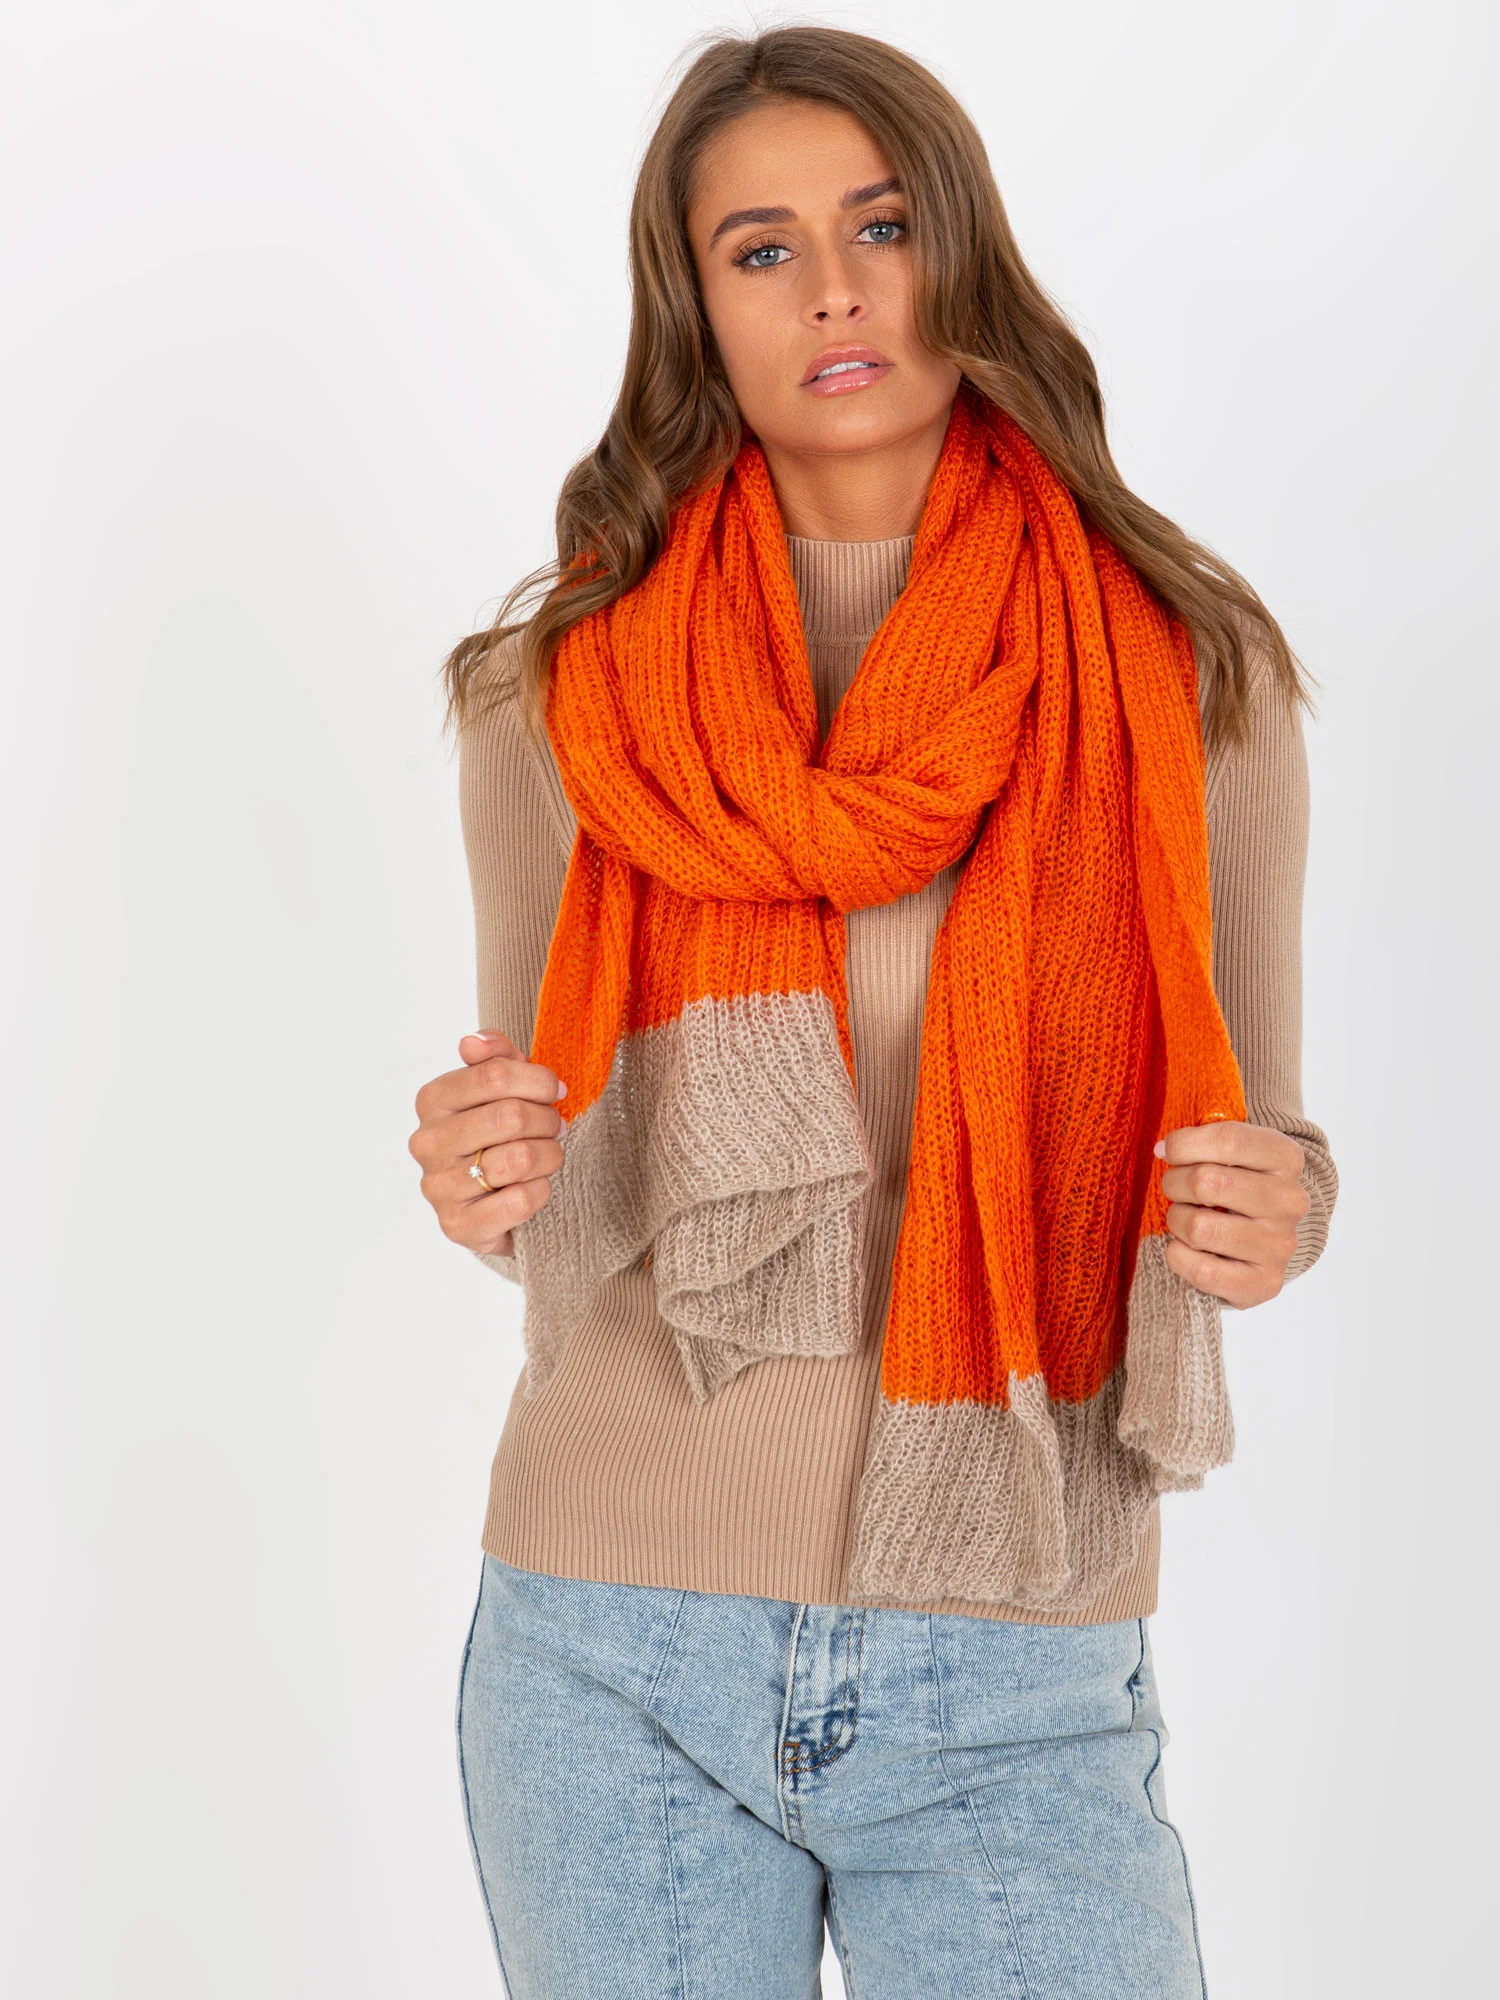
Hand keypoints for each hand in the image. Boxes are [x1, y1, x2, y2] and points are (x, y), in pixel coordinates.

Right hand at [408, 1031, 566, 1257]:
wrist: (493, 1205)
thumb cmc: (499, 1136)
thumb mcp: (501, 1089)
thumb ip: (494, 1057)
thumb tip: (472, 1041)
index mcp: (433, 1100)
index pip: (494, 1074)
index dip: (539, 1081)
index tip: (557, 1091)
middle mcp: (427, 1142)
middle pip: (511, 1116)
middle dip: (548, 1121)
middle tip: (556, 1127)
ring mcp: (438, 1186)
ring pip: (519, 1159)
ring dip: (549, 1156)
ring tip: (547, 1157)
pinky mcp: (457, 1225)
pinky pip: (520, 1201)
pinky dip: (541, 1192)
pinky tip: (535, 1187)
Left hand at [1156, 1120, 1308, 1307]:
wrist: (1263, 1238)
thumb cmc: (1235, 1186)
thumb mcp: (1229, 1152)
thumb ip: (1201, 1141)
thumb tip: (1164, 1150)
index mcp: (1285, 1158)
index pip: (1230, 1141)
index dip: (1185, 1144)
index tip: (1167, 1151)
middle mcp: (1289, 1201)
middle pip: (1207, 1182)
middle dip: (1175, 1184)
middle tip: (1176, 1189)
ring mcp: (1280, 1244)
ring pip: (1199, 1228)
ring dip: (1177, 1221)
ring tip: (1185, 1219)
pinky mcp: (1266, 1283)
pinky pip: (1204, 1271)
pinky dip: (1180, 1257)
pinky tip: (1187, 1248)